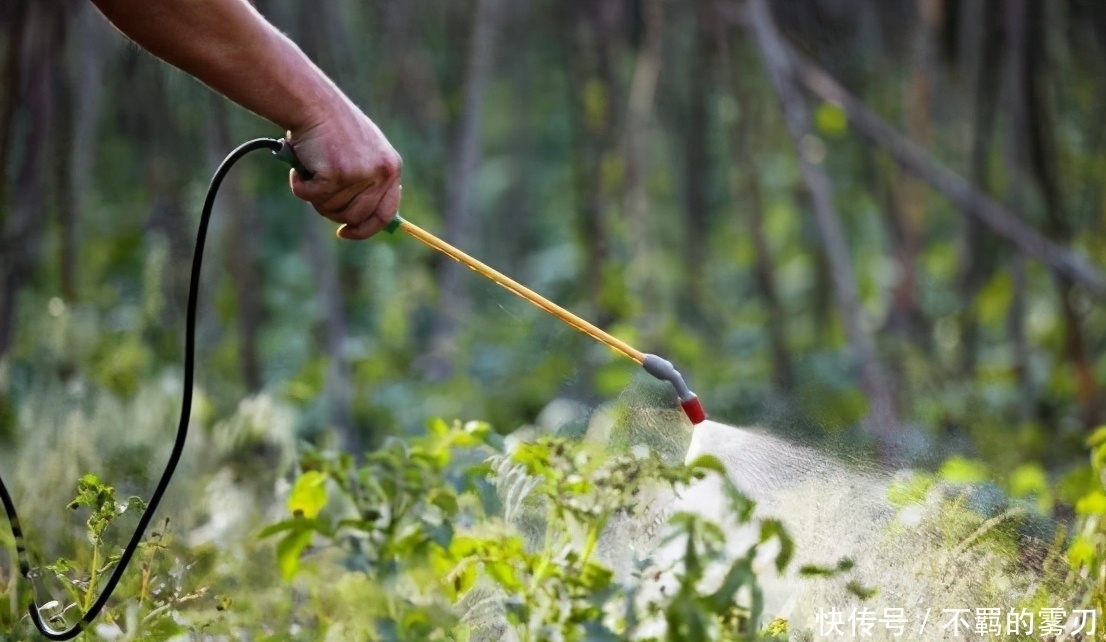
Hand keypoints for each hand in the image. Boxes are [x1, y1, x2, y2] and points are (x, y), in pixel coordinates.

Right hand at [286, 102, 401, 239]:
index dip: (365, 229)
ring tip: (310, 170)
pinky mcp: (336, 175)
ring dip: (314, 196)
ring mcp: (359, 175)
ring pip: (331, 209)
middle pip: (355, 216)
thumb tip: (357, 219)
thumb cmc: (332, 127)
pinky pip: (312, 197)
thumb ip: (367, 183)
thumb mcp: (362, 153)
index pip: (386, 214)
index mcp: (392, 168)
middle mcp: (380, 173)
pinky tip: (299, 168)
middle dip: (332, 212)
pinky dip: (300, 186)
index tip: (346, 233)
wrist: (313, 103)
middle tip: (317, 194)